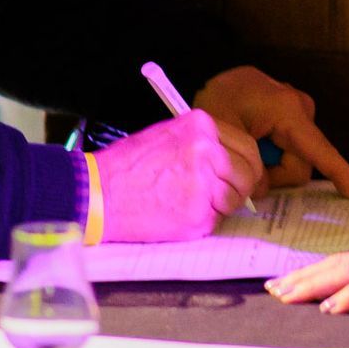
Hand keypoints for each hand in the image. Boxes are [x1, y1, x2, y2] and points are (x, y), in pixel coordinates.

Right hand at [97, 109, 261, 240]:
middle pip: (249, 173)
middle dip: (243, 186)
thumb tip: (230, 160)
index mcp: (201, 127)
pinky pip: (216, 219)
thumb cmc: (127, 166)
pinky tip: (178, 212)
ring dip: (221, 204)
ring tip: (191, 201)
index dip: (248, 164)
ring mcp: (205, 185)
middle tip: (230, 194)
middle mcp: (208, 152)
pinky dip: (202, 220)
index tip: (246, 175)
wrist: (99, 193)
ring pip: (235, 198)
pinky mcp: (198, 216)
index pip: (247, 146)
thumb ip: (202, 144)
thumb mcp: (168, 135)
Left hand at [193, 65, 348, 196]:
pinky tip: (254, 145)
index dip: (338, 172)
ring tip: (245, 148)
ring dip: (270, 166)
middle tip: (245, 167)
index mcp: (286, 109)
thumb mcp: (222, 137)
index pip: (318, 148)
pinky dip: (272, 156)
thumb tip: (263, 188)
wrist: (210, 83)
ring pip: (295, 159)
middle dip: (274, 176)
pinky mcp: (292, 114)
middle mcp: (300, 106)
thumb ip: (245, 167)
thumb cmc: (214, 105)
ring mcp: (297, 109)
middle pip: (301, 163)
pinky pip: (290, 148)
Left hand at [264, 234, 348, 313]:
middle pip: (337, 265)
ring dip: (314, 285)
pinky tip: (330, 307)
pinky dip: (348, 296)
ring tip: (288, 295)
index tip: (291, 280)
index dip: (317, 271)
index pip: (347, 262)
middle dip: (303, 277)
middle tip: (274, 289)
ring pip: (345, 273)